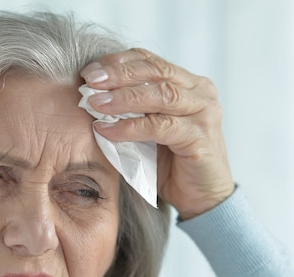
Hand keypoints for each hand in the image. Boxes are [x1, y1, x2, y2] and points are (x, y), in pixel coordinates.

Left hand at [80, 48, 234, 218]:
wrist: (202, 198)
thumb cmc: (172, 163)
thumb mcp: (149, 130)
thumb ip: (131, 110)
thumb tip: (90, 97)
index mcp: (189, 84)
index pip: (151, 61)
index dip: (119, 62)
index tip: (90, 69)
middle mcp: (200, 93)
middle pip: (155, 72)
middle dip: (119, 74)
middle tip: (89, 80)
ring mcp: (204, 113)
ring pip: (160, 95)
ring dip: (123, 98)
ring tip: (94, 103)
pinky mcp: (201, 138)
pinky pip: (160, 127)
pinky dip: (130, 127)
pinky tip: (107, 130)